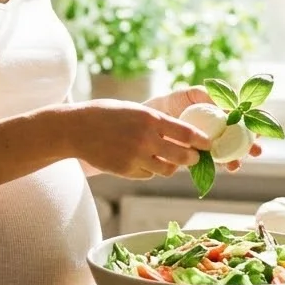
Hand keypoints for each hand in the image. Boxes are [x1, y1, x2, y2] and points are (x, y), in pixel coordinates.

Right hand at [70, 98, 212, 179]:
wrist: (76, 128)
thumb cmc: (105, 114)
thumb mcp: (134, 110)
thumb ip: (156, 122)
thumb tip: (179, 133)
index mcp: (151, 119)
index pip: (187, 133)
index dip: (201, 141)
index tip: (208, 144)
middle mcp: (146, 139)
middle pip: (183, 156)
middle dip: (192, 158)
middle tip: (194, 157)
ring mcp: (136, 157)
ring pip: (167, 169)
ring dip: (171, 165)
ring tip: (166, 159)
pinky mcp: (126, 170)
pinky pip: (148, 174)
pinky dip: (150, 170)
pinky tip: (142, 161)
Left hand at [142, 84, 262, 172]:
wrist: (153, 116)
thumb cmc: (175, 101)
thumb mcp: (192, 94)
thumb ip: (208, 96)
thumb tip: (226, 105)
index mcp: (223, 113)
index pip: (246, 119)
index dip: (257, 124)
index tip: (259, 130)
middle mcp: (221, 130)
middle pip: (241, 139)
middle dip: (251, 146)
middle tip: (256, 151)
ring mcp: (211, 144)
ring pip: (229, 153)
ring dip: (236, 159)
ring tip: (236, 164)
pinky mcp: (200, 156)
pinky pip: (212, 162)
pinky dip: (218, 165)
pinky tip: (223, 167)